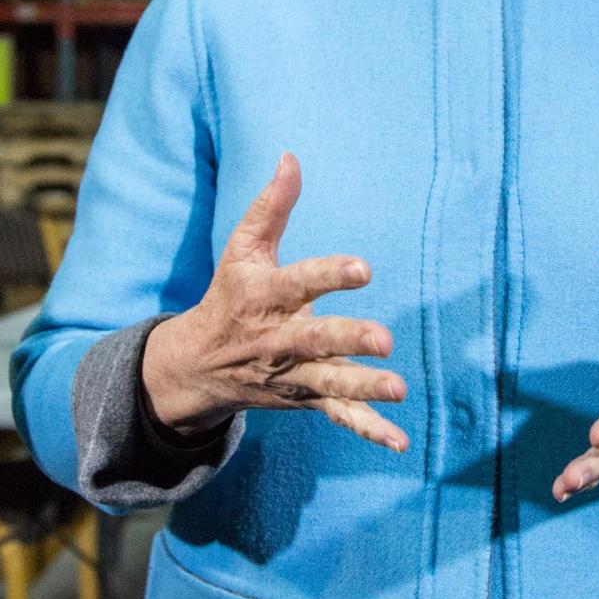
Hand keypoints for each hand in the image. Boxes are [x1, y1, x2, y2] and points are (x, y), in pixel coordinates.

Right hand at [140, 153, 403, 449]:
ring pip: (331, 383)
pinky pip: (339, 416)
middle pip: (316, 340)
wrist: (198, 365)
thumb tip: (291, 156)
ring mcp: (293, 372)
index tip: (364, 268)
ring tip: (399, 388)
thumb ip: (272, 206)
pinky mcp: (306, 397)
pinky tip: (400, 442)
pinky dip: (369, 430)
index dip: (330, 275)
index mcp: (263, 296)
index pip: (299, 282)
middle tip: (385, 340)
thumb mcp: (242, 249)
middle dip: (349, 341)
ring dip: (365, 389)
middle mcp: (277, 338)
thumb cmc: (231, 293)